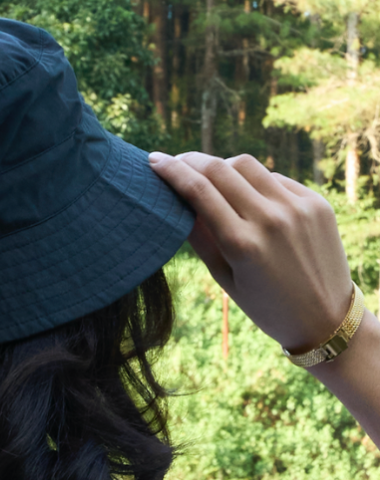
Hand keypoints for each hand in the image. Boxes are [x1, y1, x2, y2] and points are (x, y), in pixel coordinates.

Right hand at [149, 151, 351, 351]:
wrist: (325, 318)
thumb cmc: (266, 306)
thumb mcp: (225, 278)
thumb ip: (200, 237)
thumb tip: (177, 200)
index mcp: (242, 244)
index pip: (199, 191)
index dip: (172, 171)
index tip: (154, 160)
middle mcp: (271, 220)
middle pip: (220, 169)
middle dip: (192, 160)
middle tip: (176, 162)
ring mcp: (297, 208)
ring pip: (248, 165)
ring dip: (223, 166)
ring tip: (212, 179)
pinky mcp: (316, 203)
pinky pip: (275, 179)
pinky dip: (255, 183)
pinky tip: (248, 198)